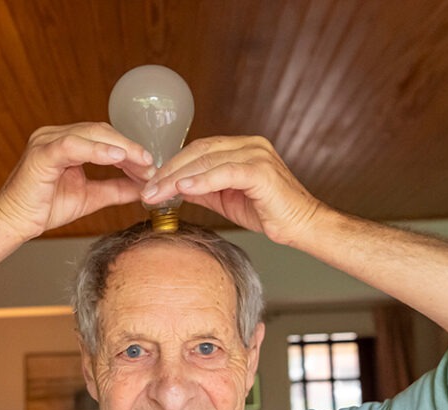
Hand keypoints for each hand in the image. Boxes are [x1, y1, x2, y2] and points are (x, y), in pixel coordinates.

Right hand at [0, 123, 155, 239]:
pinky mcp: (42, 153)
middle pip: (102, 132)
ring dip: (121, 148)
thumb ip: (115, 189)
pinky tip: (118, 158)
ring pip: (92, 134)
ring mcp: (47, 141)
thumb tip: (142, 188)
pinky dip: (98, 151)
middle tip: (151, 164)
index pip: (105, 138)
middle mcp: (56, 135)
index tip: (150, 167)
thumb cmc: (45, 208)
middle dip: (130, 148)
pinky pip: (74, 146)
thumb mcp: (91, 197)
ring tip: (142, 162)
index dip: (130, 150)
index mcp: (67, 143)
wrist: (15, 223)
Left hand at [141, 136, 322, 246]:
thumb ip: (201, 189)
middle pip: (198, 151)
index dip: (171, 165)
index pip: (197, 150)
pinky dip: (202, 180)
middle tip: (146, 189)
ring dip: (178, 177)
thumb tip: (174, 187)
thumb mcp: (225, 198)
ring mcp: (256, 155)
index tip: (149, 182)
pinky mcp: (261, 171)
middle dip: (169, 171)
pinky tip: (183, 189)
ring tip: (157, 193)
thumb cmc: (268, 212)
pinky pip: (225, 173)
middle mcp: (249, 145)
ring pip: (207, 160)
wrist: (301, 226)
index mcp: (241, 148)